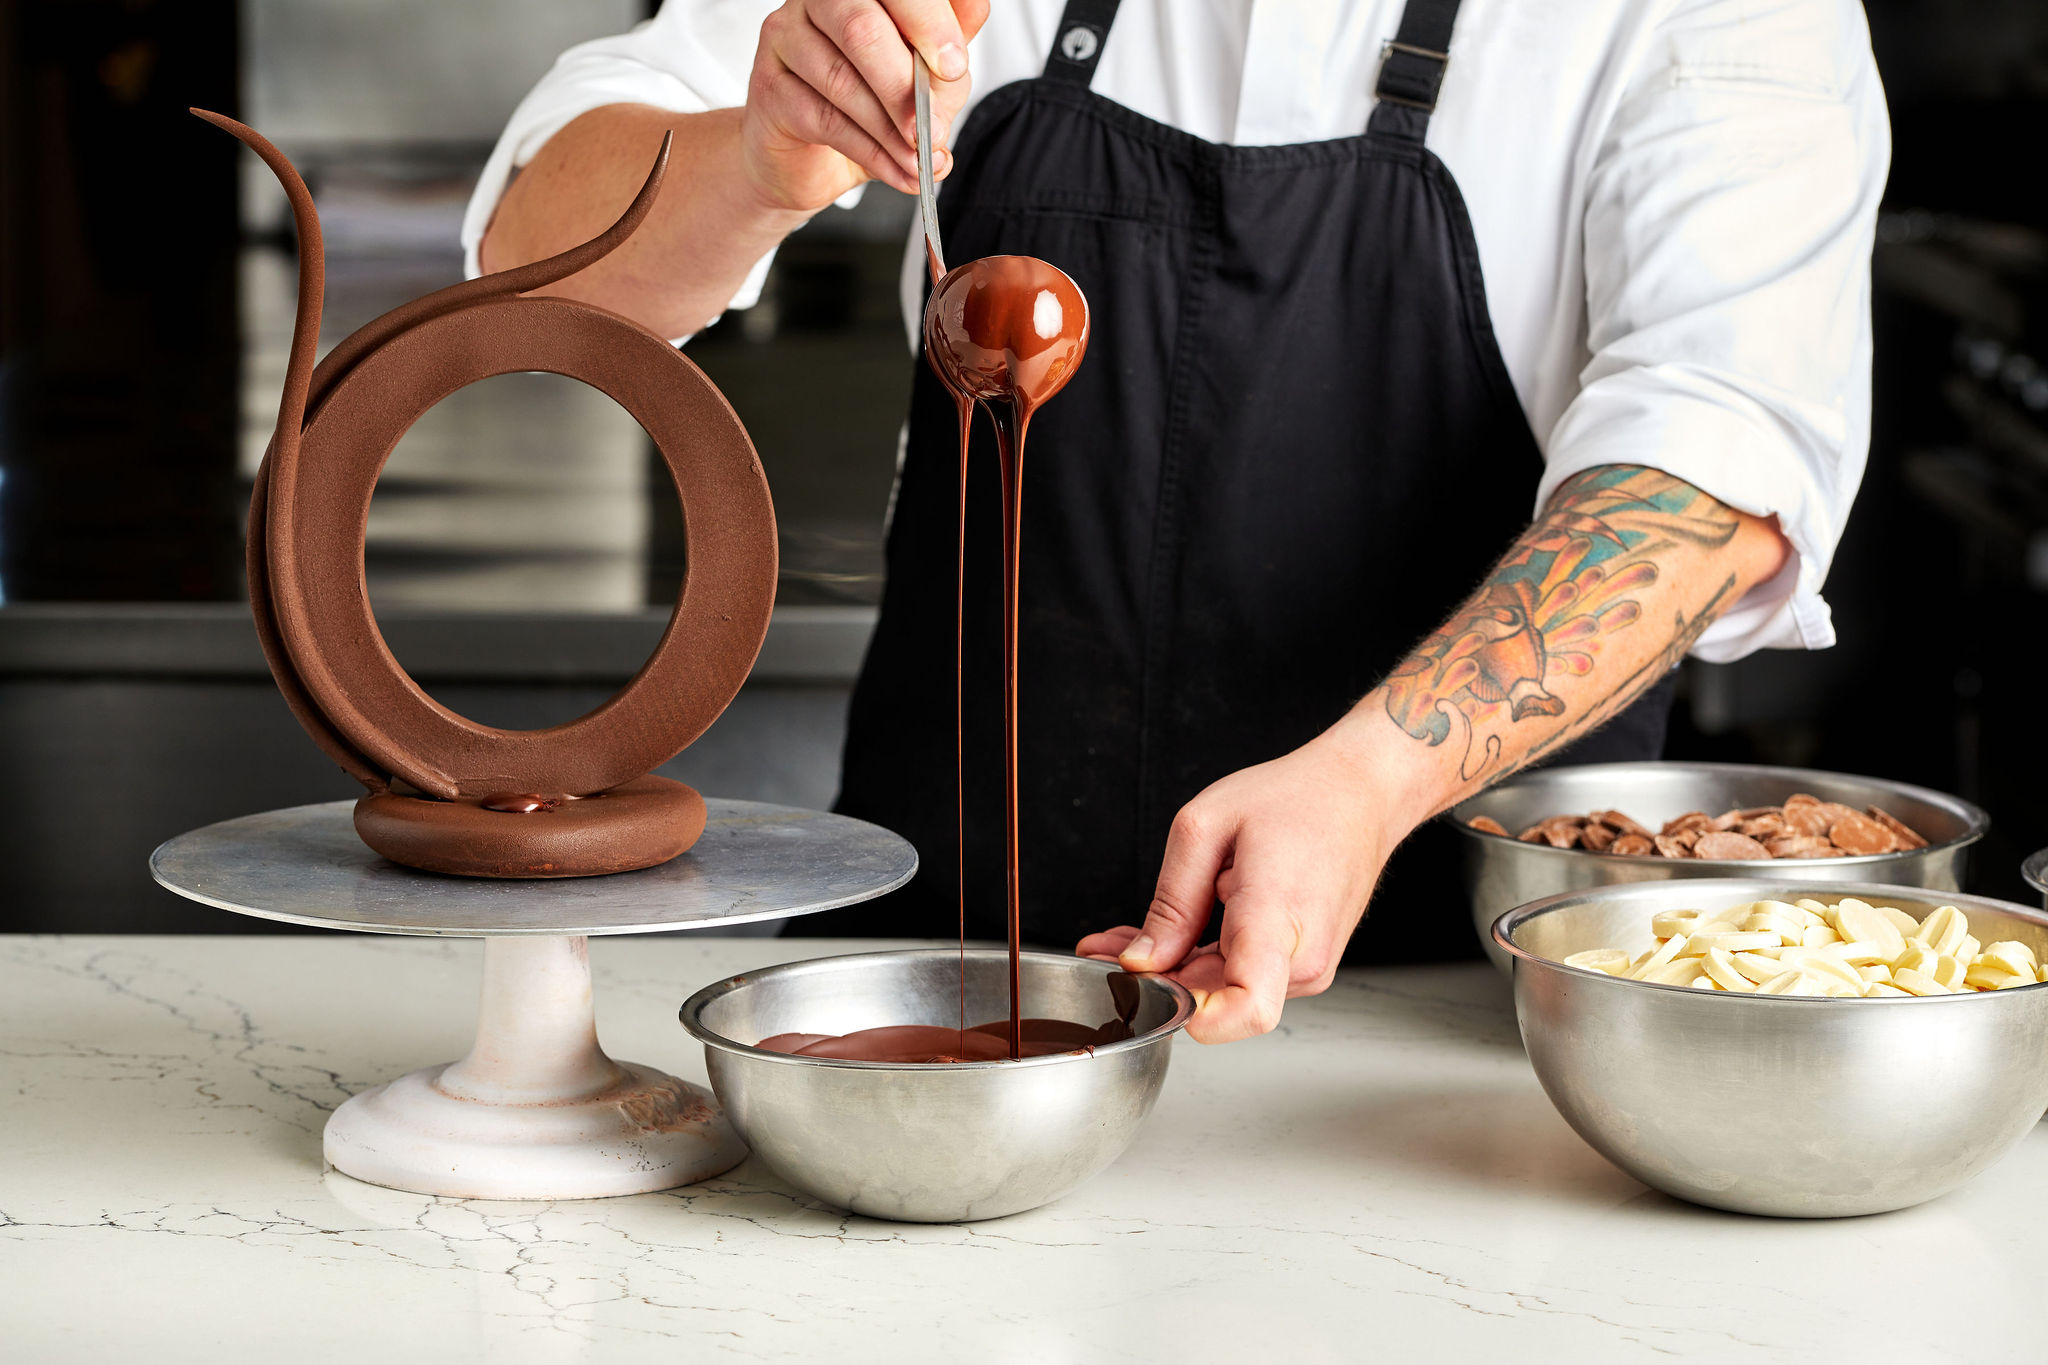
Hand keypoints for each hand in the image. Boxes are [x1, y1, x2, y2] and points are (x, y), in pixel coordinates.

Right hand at [744, 0, 988, 211]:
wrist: (807, 158)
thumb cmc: (870, 103)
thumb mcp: (923, 76)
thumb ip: (946, 47)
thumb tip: (975, 11)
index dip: (930, 24)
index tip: (954, 66)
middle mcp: (818, 1)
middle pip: (861, 28)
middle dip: (906, 85)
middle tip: (934, 126)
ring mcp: (785, 39)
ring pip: (843, 81)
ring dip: (891, 130)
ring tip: (920, 159)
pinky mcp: (770, 87)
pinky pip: (826, 121)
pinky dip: (872, 153)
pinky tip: (898, 171)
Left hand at [1076, 710, 1439, 1042]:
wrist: (1360, 794)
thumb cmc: (1294, 799)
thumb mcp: (1206, 828)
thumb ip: (1171, 903)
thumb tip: (1143, 961)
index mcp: (1276, 920)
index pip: (1247, 1008)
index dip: (1191, 1014)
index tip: (1148, 988)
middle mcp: (1300, 958)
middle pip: (1215, 1000)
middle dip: (1153, 980)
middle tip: (1101, 949)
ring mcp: (1306, 968)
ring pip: (1223, 990)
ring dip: (1174, 968)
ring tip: (1130, 936)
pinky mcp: (1302, 966)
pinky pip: (1241, 976)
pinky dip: (1201, 958)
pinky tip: (1173, 934)